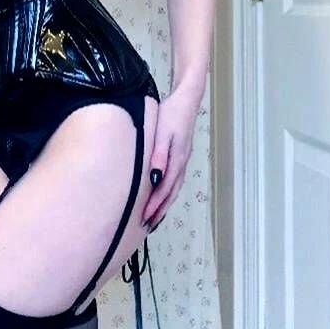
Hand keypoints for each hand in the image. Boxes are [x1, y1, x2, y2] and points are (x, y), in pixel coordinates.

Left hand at [142, 88, 199, 230]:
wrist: (186, 101)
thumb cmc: (171, 114)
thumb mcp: (162, 132)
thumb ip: (158, 155)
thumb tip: (155, 178)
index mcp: (176, 160)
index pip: (164, 189)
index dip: (154, 205)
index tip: (143, 218)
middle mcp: (181, 164)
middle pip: (170, 194)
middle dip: (158, 211)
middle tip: (146, 227)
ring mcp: (182, 161)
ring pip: (172, 189)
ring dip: (163, 206)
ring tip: (152, 219)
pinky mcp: (180, 157)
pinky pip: (173, 182)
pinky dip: (166, 194)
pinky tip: (160, 198)